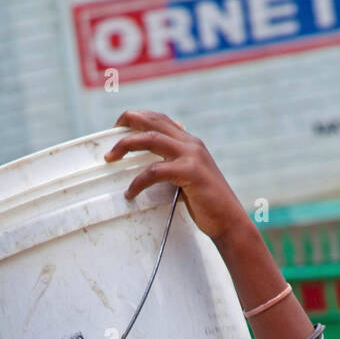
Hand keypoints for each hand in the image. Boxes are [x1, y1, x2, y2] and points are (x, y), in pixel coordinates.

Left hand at [104, 108, 251, 244]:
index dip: (139, 117)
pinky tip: (130, 192)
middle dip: (128, 122)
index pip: (161, 119)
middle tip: (109, 134)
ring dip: (126, 145)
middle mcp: (191, 143)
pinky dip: (138, 181)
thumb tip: (153, 171)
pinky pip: (155, 171)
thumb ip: (174, 168)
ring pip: (151, 140)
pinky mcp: (190, 172)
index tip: (120, 124)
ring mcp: (191, 156)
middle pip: (153, 121)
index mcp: (190, 142)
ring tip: (110, 158)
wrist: (230, 221)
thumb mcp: (190, 179)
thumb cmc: (208, 205)